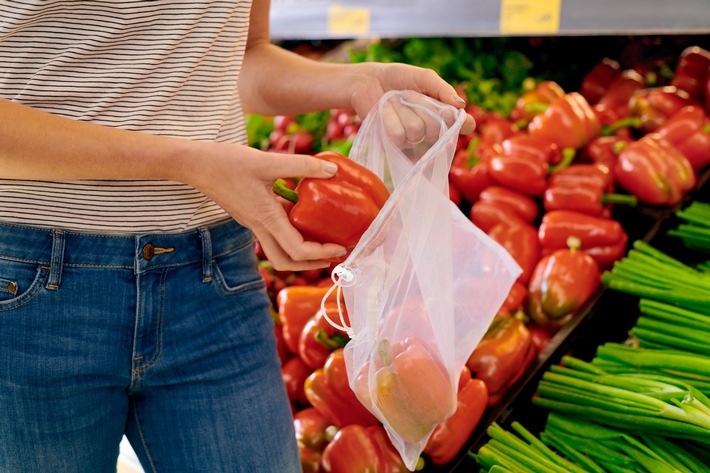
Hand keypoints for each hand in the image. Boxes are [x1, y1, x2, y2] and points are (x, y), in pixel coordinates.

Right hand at [183, 143, 346, 270]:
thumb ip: (301, 165)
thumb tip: (333, 170)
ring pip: (279, 249)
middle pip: (286, 261)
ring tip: (325, 239)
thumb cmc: (227, 163)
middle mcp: (259, 227)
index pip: (296, 250)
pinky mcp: (252, 215)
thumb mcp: (268, 161)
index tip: (339, 247)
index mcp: (266, 219)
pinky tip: (306, 214)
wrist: (196, 165)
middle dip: (312, 264)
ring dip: (303, 251)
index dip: (321, 253)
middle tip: (335, 255)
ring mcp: (254, 223)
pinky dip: (292, 231)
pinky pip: (274, 232)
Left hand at [347, 62, 476, 142]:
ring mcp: (413, 138)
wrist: (369, 81)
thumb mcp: (423, 77)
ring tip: (396, 101)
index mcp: (444, 112)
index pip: (464, 125)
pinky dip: (390, 118)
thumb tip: (461, 105)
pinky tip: (386, 111)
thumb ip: (442, 89)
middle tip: (410, 95)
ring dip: (404, 110)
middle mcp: (431, 129)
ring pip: (417, 131)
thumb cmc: (398, 78)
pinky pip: (398, 136)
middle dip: (423, 106)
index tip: (449, 111)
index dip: (462, 123)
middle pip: (439, 128)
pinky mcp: (394, 143)